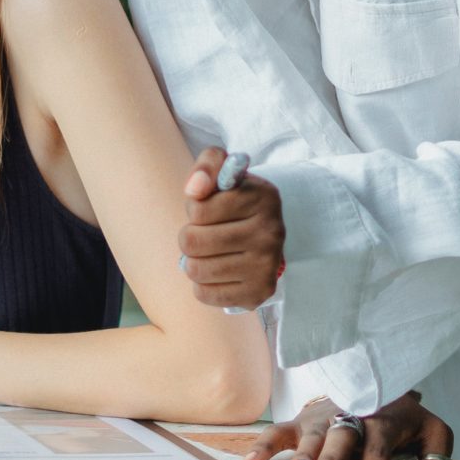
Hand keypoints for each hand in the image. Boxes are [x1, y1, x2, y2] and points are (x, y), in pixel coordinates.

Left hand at [181, 145, 283, 307]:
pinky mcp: (259, 293)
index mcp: (263, 198)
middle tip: (203, 233)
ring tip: (207, 253)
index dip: (194, 209)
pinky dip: (202, 284)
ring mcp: (267, 266)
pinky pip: (205, 294)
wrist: (264, 236)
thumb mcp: (224, 171)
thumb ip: (207, 165)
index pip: (197, 209)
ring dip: (193, 261)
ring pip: (195, 270)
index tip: (207, 209)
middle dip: (189, 237)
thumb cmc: (234, 201)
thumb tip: (194, 189)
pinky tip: (215, 272)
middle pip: (191, 242)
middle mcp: (270, 232)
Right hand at [245, 391, 454, 459]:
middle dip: (332, 459)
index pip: (380, 447)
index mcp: (388, 417)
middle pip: (342, 434)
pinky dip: (265, 444)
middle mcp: (355, 412)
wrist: (380, 380)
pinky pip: (282, 429)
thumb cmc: (407, 423)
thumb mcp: (435, 439)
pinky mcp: (305, 417)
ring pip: (313, 431)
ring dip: (304, 452)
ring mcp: (327, 413)